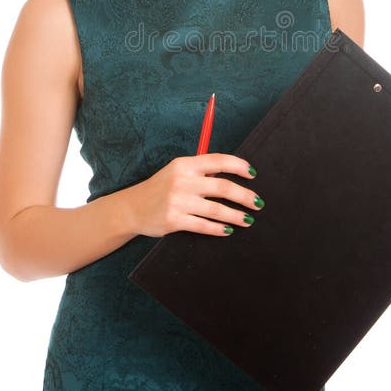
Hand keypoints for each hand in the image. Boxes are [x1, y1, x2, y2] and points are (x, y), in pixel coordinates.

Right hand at [122, 154, 263, 237]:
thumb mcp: (178, 171)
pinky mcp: (174, 220)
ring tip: (248, 220)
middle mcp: (182, 181)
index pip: (219, 161)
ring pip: (217, 209)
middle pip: (223, 187)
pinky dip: (219, 229)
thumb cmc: (161, 188)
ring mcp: (178, 201)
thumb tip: (232, 175)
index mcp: (185, 164)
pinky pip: (203, 226)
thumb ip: (201, 171)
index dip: (239, 166)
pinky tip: (228, 230)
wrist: (133, 208)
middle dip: (245, 196)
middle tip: (258, 203)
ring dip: (236, 216)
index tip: (253, 174)